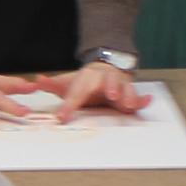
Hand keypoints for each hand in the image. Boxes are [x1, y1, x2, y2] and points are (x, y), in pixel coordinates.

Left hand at [34, 62, 149, 119]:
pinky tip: (148, 100)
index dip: (69, 104)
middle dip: (110, 87)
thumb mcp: (66, 82)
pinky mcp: (129, 93)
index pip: (77, 91)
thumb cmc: (84, 81)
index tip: (61, 117)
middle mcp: (105, 80)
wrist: (104, 68)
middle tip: (110, 95)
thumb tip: (37, 80)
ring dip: (128, 95)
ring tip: (129, 104)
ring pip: (125, 88)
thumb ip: (52, 84)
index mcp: (87, 78)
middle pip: (107, 82)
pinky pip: (138, 96)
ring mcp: (119, 85)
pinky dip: (143, 99)